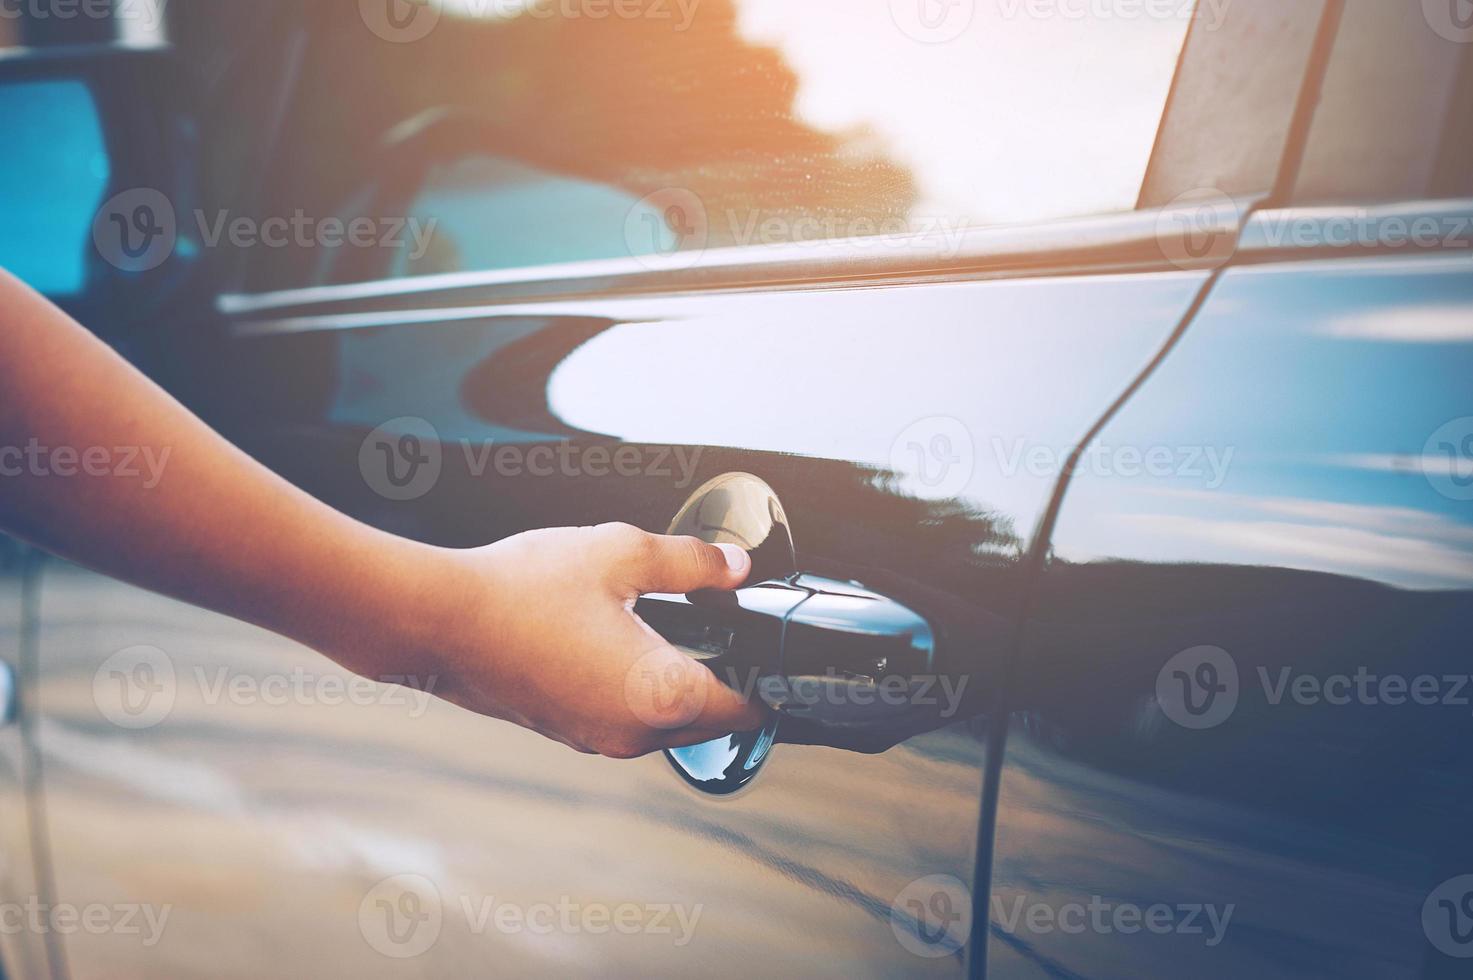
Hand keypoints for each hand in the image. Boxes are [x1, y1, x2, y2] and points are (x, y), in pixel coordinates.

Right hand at [406, 523, 767, 757]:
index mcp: (662, 695)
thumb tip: (736, 567)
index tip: (772, 655)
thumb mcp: (620, 553)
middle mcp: (634, 733)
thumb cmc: (524, 588)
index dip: (767, 683)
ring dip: (674, 686)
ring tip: (667, 628)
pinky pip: (623, 719)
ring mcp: (596, 739)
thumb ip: (691, 562)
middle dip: (722, 680)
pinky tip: (617, 642)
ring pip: (663, 723)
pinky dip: (635, 691)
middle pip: (707, 720)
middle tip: (722, 626)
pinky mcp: (566, 732)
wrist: (438, 620)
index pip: (745, 711)